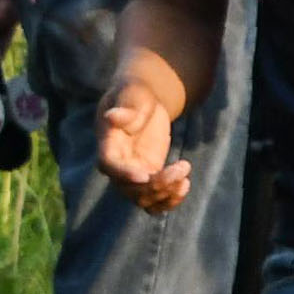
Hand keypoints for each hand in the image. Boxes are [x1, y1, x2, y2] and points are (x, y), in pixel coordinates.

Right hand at [94, 81, 188, 210]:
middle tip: (182, 167)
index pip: (108, 165)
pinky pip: (153, 199)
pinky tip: (184, 184)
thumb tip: (112, 116)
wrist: (144, 101)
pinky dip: (168, 200)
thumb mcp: (134, 94)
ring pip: (141, 199)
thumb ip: (127, 108)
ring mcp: (132, 171)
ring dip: (164, 195)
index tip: (146, 176)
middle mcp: (117, 162)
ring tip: (184, 178)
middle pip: (127, 188)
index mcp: (108, 142)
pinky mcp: (148, 175)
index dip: (124, 174)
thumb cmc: (137, 93)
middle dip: (155, 185)